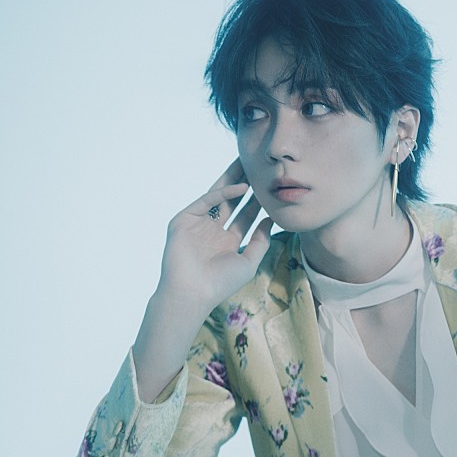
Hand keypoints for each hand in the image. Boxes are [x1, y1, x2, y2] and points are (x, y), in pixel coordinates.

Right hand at [132, 160, 273, 402]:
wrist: (192, 293)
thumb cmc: (220, 284)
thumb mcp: (248, 263)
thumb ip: (261, 242)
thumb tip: (270, 220)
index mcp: (227, 241)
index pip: (245, 216)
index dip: (257, 201)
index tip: (272, 187)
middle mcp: (212, 230)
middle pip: (231, 201)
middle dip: (245, 184)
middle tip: (259, 166)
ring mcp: (197, 223)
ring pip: (218, 195)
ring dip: (233, 180)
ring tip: (249, 163)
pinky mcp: (184, 219)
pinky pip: (206, 201)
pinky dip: (223, 193)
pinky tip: (241, 187)